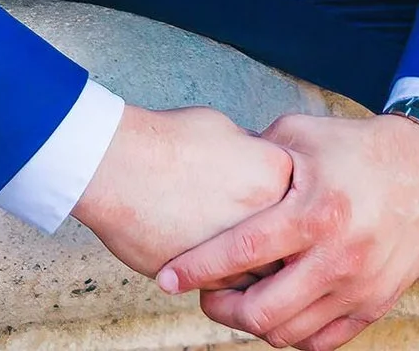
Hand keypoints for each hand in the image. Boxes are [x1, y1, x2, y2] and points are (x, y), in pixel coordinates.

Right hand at [70, 104, 293, 277]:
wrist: (116, 166)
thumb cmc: (165, 141)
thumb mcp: (224, 130)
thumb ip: (254, 153)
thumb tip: (261, 163)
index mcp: (276, 174)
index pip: (303, 198)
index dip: (292, 202)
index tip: (281, 205)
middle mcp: (267, 217)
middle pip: (292, 243)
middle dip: (284, 244)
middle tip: (275, 242)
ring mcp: (239, 251)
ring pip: (264, 274)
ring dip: (256, 269)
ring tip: (244, 259)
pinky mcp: (208, 277)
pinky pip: (230, 288)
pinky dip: (226, 281)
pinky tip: (214, 266)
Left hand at [156, 112, 418, 350]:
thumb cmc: (354, 148)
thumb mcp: (299, 136)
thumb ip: (252, 156)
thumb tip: (207, 171)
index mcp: (314, 212)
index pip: (242, 254)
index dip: (197, 269)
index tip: (167, 277)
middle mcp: (338, 256)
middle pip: (262, 312)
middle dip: (220, 309)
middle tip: (205, 295)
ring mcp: (360, 286)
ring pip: (290, 334)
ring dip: (254, 325)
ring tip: (237, 302)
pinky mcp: (377, 303)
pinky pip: (323, 341)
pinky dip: (293, 334)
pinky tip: (277, 312)